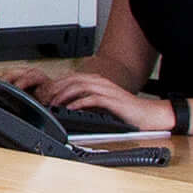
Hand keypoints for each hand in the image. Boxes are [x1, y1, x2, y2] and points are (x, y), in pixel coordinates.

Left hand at [19, 65, 162, 128]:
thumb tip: (67, 106)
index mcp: (96, 81)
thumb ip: (86, 102)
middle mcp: (100, 82)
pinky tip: (70, 109)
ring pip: (79, 86)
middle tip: (44, 99)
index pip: (71, 78)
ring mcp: (106, 89)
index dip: (56, 85)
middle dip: (56, 89)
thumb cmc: (125, 111)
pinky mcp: (112, 100)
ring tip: (53, 103)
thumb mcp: (101, 104)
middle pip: (72, 79)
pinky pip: (91, 98)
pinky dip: (79, 102)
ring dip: (64, 94)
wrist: (147, 114)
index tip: (44, 95)